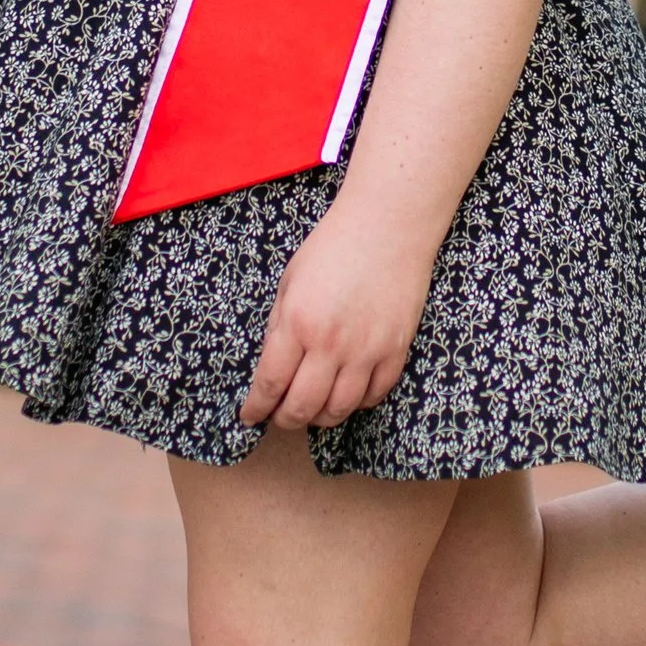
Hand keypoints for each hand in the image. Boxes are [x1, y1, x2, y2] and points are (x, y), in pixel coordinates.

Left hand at [242, 200, 437, 433]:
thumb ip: (279, 327)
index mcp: (298, 323)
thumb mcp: (290, 282)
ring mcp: (367, 351)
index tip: (250, 416)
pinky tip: (345, 393)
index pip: (270, 384)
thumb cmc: (333, 247)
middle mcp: (331, 344)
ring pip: (340, 410)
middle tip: (279, 416)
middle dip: (285, 419)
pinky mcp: (395, 350)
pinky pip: (374, 396)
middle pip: (303, 407)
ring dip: (320, 417)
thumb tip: (272, 368)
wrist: (388, 226)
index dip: (256, 408)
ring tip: (312, 409)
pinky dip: (356, 403)